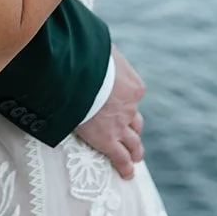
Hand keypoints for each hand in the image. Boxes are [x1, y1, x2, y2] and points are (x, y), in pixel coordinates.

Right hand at [74, 47, 145, 179]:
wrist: (79, 73)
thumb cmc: (87, 55)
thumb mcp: (100, 48)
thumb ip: (101, 52)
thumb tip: (92, 41)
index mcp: (133, 86)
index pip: (134, 97)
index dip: (126, 102)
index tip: (118, 103)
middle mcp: (130, 108)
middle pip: (136, 122)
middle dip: (133, 129)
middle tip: (131, 135)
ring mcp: (120, 126)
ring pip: (133, 143)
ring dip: (134, 150)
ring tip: (134, 157)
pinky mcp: (107, 140)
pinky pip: (120, 158)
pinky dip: (125, 167)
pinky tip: (126, 174)